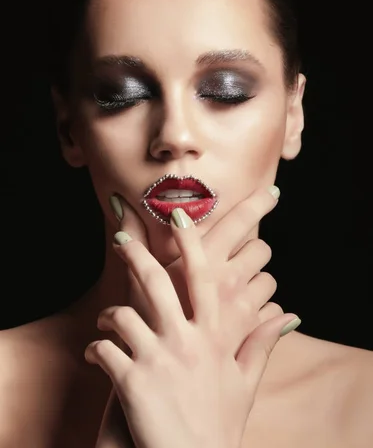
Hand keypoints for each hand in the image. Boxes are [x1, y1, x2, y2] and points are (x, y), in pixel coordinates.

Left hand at [86, 198, 299, 447]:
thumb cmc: (219, 426)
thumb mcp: (245, 383)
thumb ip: (262, 343)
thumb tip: (287, 315)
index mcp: (214, 336)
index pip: (203, 278)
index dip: (190, 244)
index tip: (178, 216)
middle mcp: (186, 340)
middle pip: (157, 282)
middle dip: (135, 254)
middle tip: (119, 238)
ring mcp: (158, 359)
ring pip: (122, 313)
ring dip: (108, 314)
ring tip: (105, 321)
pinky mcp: (131, 381)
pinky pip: (103, 349)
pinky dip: (96, 347)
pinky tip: (97, 354)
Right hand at [115, 187, 284, 352]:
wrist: (160, 392)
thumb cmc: (141, 332)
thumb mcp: (136, 282)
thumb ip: (133, 237)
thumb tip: (120, 199)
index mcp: (205, 262)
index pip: (240, 222)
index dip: (259, 202)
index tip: (273, 190)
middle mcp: (229, 282)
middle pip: (261, 248)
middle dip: (253, 248)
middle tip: (234, 256)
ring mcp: (242, 310)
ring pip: (269, 281)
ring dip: (257, 281)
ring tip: (233, 289)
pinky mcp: (250, 336)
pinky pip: (271, 312)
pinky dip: (262, 309)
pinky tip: (242, 316)